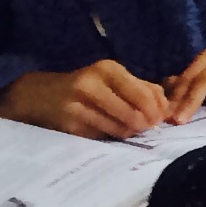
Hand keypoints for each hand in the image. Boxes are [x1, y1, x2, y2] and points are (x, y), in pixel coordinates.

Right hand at [0, 61, 167, 140]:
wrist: (38, 95)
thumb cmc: (84, 86)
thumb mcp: (111, 79)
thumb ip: (141, 88)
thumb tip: (167, 107)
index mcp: (108, 69)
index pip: (146, 95)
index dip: (158, 110)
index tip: (160, 118)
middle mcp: (92, 85)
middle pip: (136, 113)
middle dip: (146, 125)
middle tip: (147, 128)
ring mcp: (79, 106)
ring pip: (120, 128)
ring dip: (130, 133)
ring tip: (129, 130)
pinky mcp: (70, 126)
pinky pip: (103, 136)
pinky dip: (112, 136)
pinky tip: (110, 131)